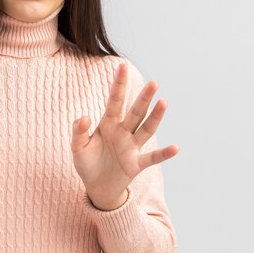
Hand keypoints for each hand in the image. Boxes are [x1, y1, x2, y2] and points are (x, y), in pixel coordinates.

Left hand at [70, 62, 178, 209]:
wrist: (96, 186)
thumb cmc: (86, 163)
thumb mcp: (77, 147)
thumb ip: (78, 131)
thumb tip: (84, 116)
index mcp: (107, 124)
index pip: (115, 101)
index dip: (119, 84)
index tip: (123, 66)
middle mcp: (123, 132)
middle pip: (135, 112)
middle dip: (143, 98)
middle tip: (153, 82)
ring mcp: (131, 147)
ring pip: (146, 130)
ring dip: (155, 117)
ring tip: (163, 103)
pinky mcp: (136, 164)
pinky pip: (152, 157)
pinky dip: (164, 153)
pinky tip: (175, 148)